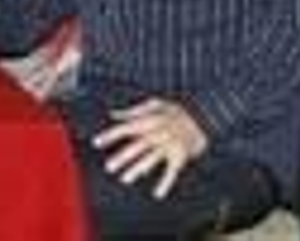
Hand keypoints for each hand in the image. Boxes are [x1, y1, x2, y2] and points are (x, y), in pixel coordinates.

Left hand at [93, 98, 208, 198]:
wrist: (204, 117)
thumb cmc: (176, 111)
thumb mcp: (156, 104)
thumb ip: (133, 111)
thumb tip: (113, 114)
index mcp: (148, 121)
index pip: (125, 128)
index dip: (110, 135)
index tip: (96, 142)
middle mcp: (157, 134)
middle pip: (136, 147)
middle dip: (122, 158)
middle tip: (109, 168)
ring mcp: (168, 147)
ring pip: (150, 160)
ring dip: (137, 171)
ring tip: (124, 179)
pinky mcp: (180, 157)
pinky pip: (172, 172)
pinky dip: (165, 184)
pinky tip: (157, 194)